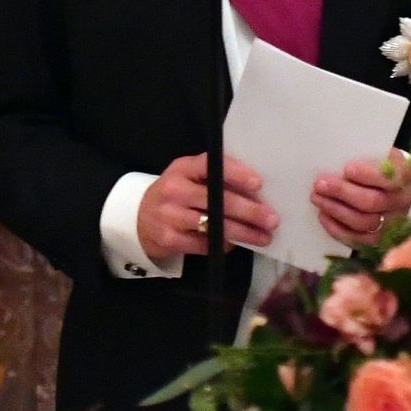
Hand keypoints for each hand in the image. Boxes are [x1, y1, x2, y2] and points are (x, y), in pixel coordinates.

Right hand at [138, 153, 275, 264]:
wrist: (138, 217)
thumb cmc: (178, 194)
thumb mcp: (191, 177)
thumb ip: (218, 179)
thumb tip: (258, 193)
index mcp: (183, 168)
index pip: (210, 166)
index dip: (235, 174)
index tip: (258, 184)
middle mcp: (174, 190)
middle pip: (216, 200)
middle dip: (249, 211)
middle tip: (272, 219)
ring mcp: (169, 215)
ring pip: (213, 225)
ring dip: (243, 232)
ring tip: (264, 237)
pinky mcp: (168, 239)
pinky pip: (203, 244)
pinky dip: (223, 244)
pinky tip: (237, 244)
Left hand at [312, 149, 410, 247]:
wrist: (393, 189)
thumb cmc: (379, 167)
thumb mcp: (378, 155)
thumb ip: (364, 157)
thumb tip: (336, 161)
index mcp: (403, 177)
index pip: (387, 178)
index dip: (366, 175)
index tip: (347, 169)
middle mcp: (402, 202)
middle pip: (372, 202)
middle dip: (342, 193)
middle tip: (320, 184)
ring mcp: (392, 223)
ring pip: (363, 222)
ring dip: (335, 210)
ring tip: (317, 198)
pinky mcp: (379, 239)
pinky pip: (356, 239)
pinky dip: (336, 228)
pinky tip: (323, 215)